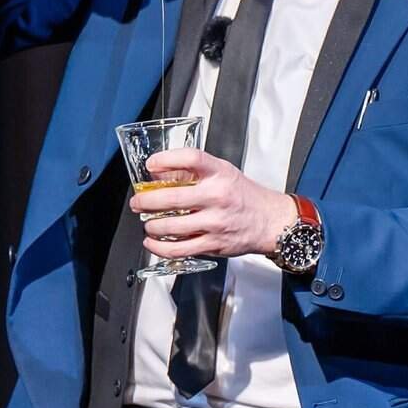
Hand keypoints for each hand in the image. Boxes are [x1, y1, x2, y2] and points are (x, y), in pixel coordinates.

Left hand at [130, 148, 299, 258]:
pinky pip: (179, 249)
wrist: (270, 221)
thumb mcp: (224, 173)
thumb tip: (159, 175)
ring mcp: (215, 222)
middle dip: (145, 201)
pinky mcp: (213, 244)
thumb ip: (196, 172)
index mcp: (220, 173)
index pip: (191, 158)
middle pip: (172, 197)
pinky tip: (152, 243)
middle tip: (137, 202)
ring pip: (171, 226)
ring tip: (147, 223)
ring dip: (151, 226)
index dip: (166, 159)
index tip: (151, 164)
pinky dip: (159, 248)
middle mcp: (217, 196)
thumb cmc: (244, 196)